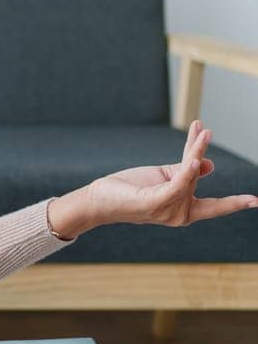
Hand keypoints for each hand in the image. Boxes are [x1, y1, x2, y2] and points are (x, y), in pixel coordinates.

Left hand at [87, 121, 257, 228]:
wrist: (101, 200)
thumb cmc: (131, 189)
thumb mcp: (164, 178)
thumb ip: (186, 170)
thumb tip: (208, 164)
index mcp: (183, 209)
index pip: (214, 207)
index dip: (234, 203)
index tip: (255, 201)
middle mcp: (179, 214)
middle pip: (201, 180)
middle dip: (225, 187)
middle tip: (254, 199)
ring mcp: (169, 210)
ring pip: (190, 173)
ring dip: (197, 150)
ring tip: (204, 130)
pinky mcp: (157, 201)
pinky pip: (180, 180)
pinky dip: (189, 164)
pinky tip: (196, 151)